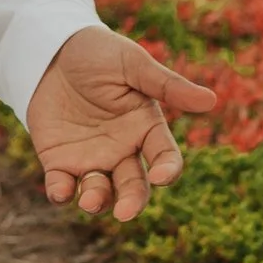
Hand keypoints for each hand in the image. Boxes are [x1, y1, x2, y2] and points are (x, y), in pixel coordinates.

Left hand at [24, 26, 216, 223]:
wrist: (52, 49)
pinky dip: (61, 193)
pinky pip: (62, 186)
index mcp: (145, 127)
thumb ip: (167, 85)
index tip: (160, 177)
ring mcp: (91, 158)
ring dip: (97, 201)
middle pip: (134, 186)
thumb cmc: (99, 53)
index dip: (167, 171)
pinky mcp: (59, 161)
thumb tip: (211, 100)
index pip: (165, 158)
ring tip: (90, 199)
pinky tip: (61, 191)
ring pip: (100, 192)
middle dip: (132, 202)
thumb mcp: (132, 64)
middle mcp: (122, 149)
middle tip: (125, 212)